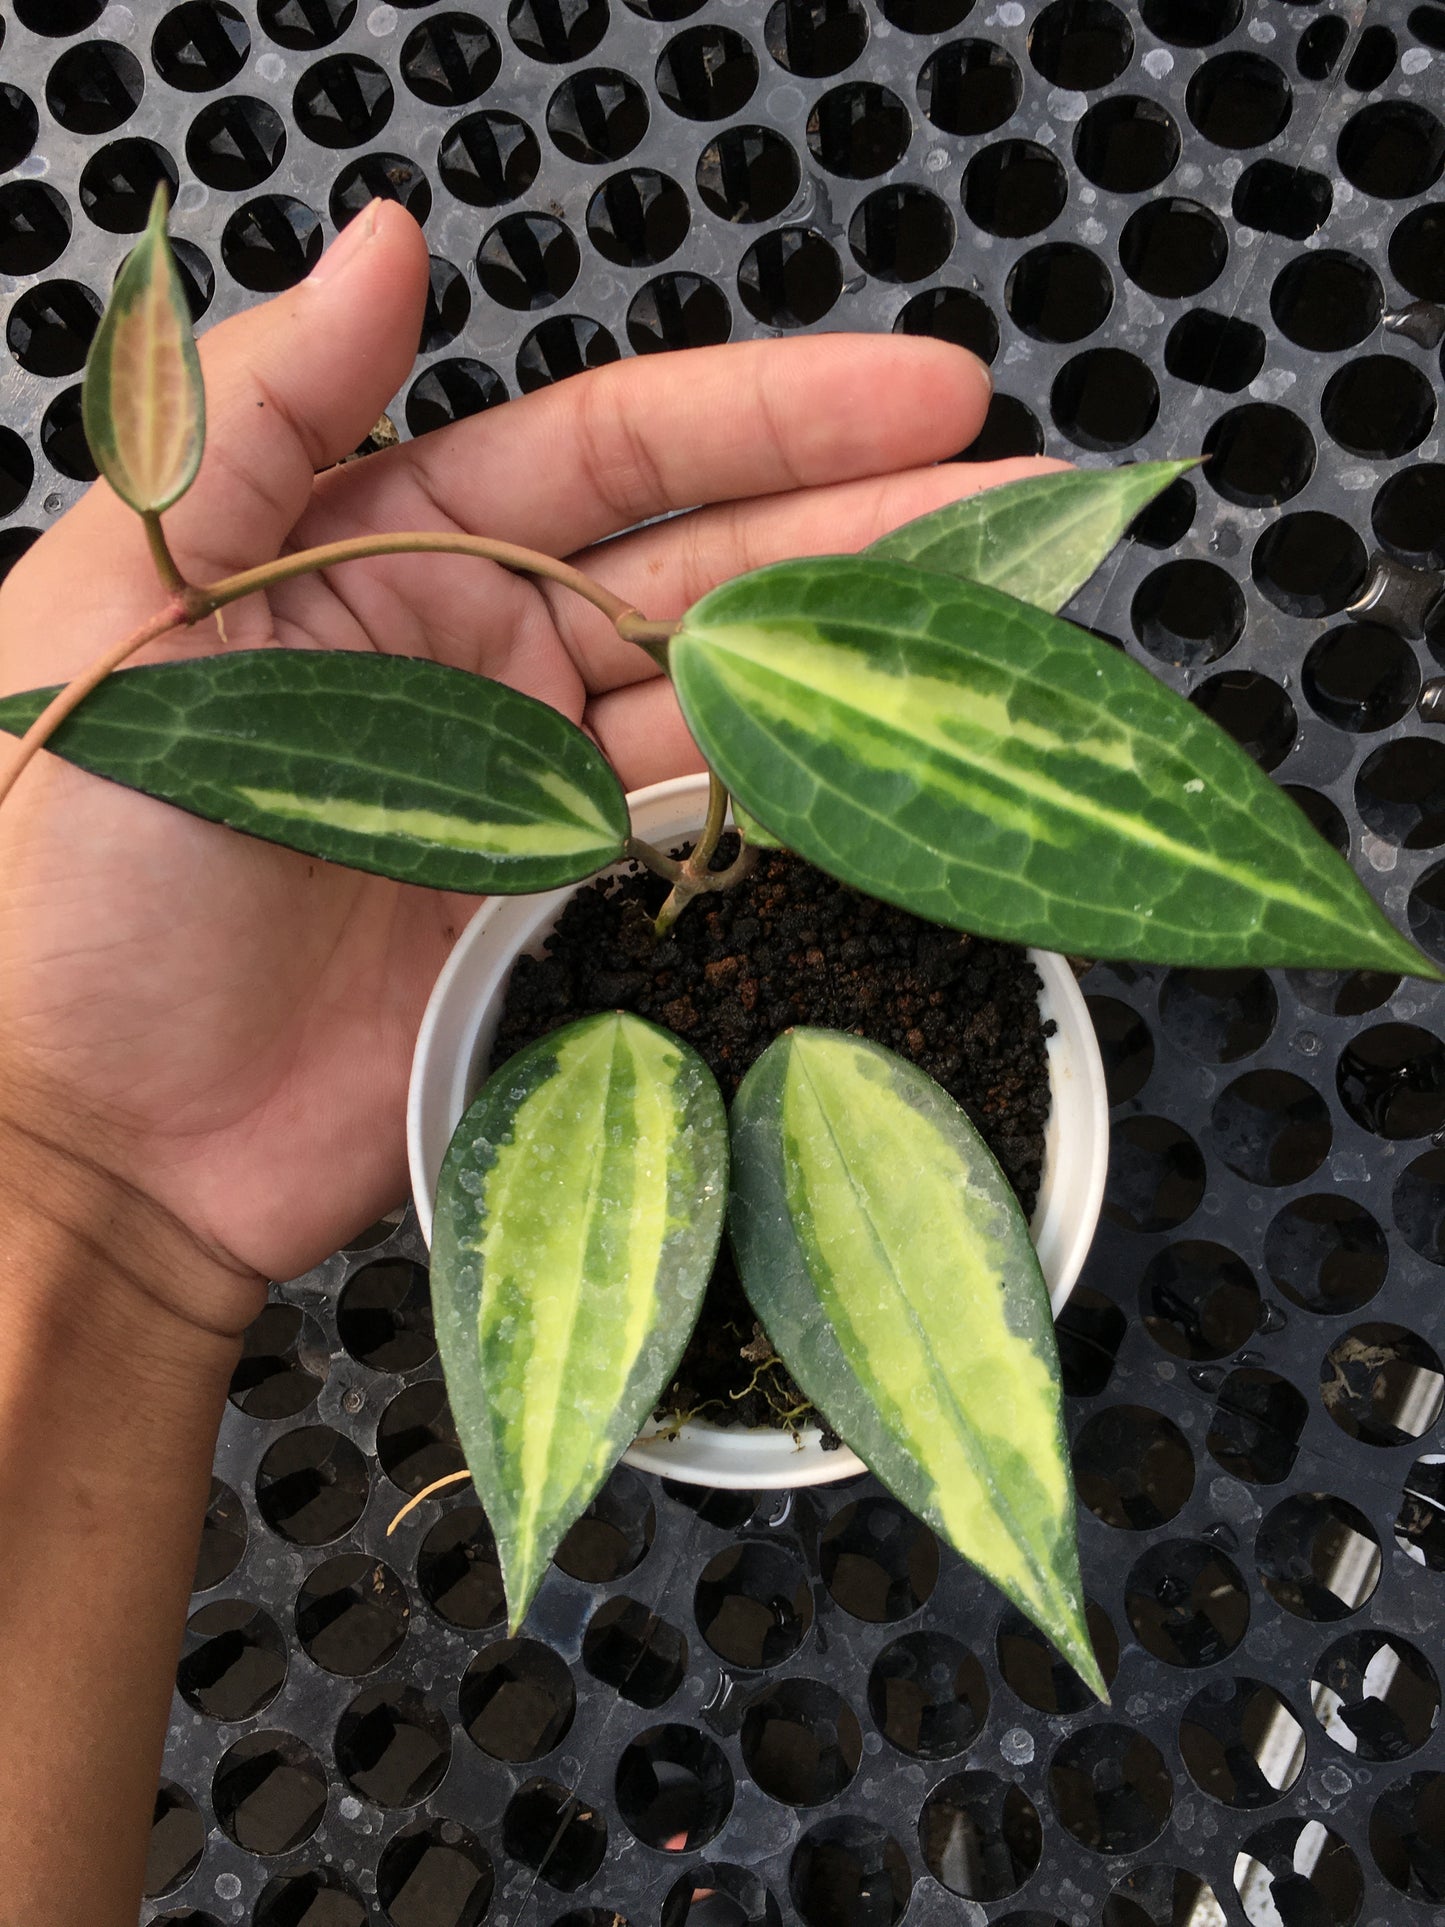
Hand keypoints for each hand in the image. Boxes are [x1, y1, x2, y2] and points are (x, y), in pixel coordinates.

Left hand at [0, 201, 1045, 1323]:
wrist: (81, 1130)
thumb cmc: (60, 866)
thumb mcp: (128, 605)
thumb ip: (261, 418)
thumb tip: (390, 239)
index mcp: (384, 554)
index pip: (616, 453)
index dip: (772, 416)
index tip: (921, 392)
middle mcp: (480, 664)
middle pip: (710, 568)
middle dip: (869, 521)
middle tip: (1026, 495)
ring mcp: (531, 797)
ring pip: (731, 700)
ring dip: (863, 657)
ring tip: (1007, 619)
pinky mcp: (556, 918)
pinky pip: (702, 841)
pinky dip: (798, 801)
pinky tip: (897, 763)